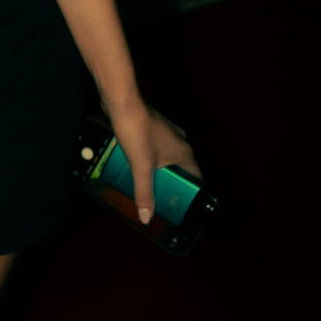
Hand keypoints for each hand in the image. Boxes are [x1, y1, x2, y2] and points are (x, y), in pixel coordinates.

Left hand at [103, 96, 199, 225]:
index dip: (192, 193)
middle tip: (163, 200)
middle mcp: (181, 142)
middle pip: (182, 170)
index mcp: (185, 153)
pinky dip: (151, 160)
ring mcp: (168, 134)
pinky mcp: (154, 129)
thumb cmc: (136, 131)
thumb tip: (146, 217)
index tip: (184, 205)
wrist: (122, 102)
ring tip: (148, 186)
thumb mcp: (140, 167)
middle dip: (173, 184)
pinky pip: (157, 150)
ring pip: (168, 159)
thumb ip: (144, 193)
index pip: (197, 178)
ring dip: (161, 172)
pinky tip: (137, 167)